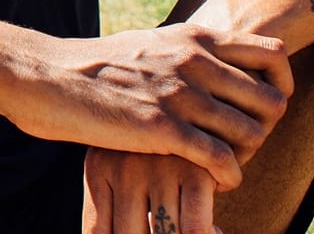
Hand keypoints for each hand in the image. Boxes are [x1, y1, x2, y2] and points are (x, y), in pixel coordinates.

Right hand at [4, 24, 290, 189]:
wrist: (42, 75)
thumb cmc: (90, 65)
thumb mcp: (147, 43)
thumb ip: (182, 50)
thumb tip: (206, 59)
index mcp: (193, 37)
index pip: (274, 53)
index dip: (279, 83)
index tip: (259, 105)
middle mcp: (194, 61)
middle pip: (272, 99)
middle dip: (266, 127)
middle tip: (243, 143)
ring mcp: (179, 93)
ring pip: (253, 133)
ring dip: (247, 155)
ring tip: (227, 164)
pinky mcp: (162, 128)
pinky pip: (223, 159)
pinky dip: (228, 176)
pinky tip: (216, 180)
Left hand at [83, 149, 222, 233]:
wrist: (193, 94)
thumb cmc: (152, 146)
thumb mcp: (119, 167)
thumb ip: (112, 207)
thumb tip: (120, 233)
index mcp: (98, 170)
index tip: (141, 231)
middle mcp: (124, 170)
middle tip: (164, 230)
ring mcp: (159, 170)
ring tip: (186, 229)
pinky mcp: (196, 171)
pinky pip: (196, 229)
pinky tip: (214, 228)